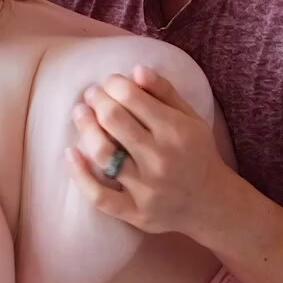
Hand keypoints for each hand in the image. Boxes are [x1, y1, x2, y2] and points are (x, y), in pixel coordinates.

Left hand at [65, 66, 235, 237]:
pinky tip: (70, 154)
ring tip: (79, 113)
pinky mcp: (136, 212)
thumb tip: (136, 70)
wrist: (212, 204)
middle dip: (97, 100)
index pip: (133, 98)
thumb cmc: (198, 154)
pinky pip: (99, 196)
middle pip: (113, 120)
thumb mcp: (191, 118)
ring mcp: (147, 188)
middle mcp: (161, 158)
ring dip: (85, 128)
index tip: (110, 82)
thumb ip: (165, 92)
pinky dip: (80, 175)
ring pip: (103, 154)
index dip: (114, 84)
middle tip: (91, 95)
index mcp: (176, 131)